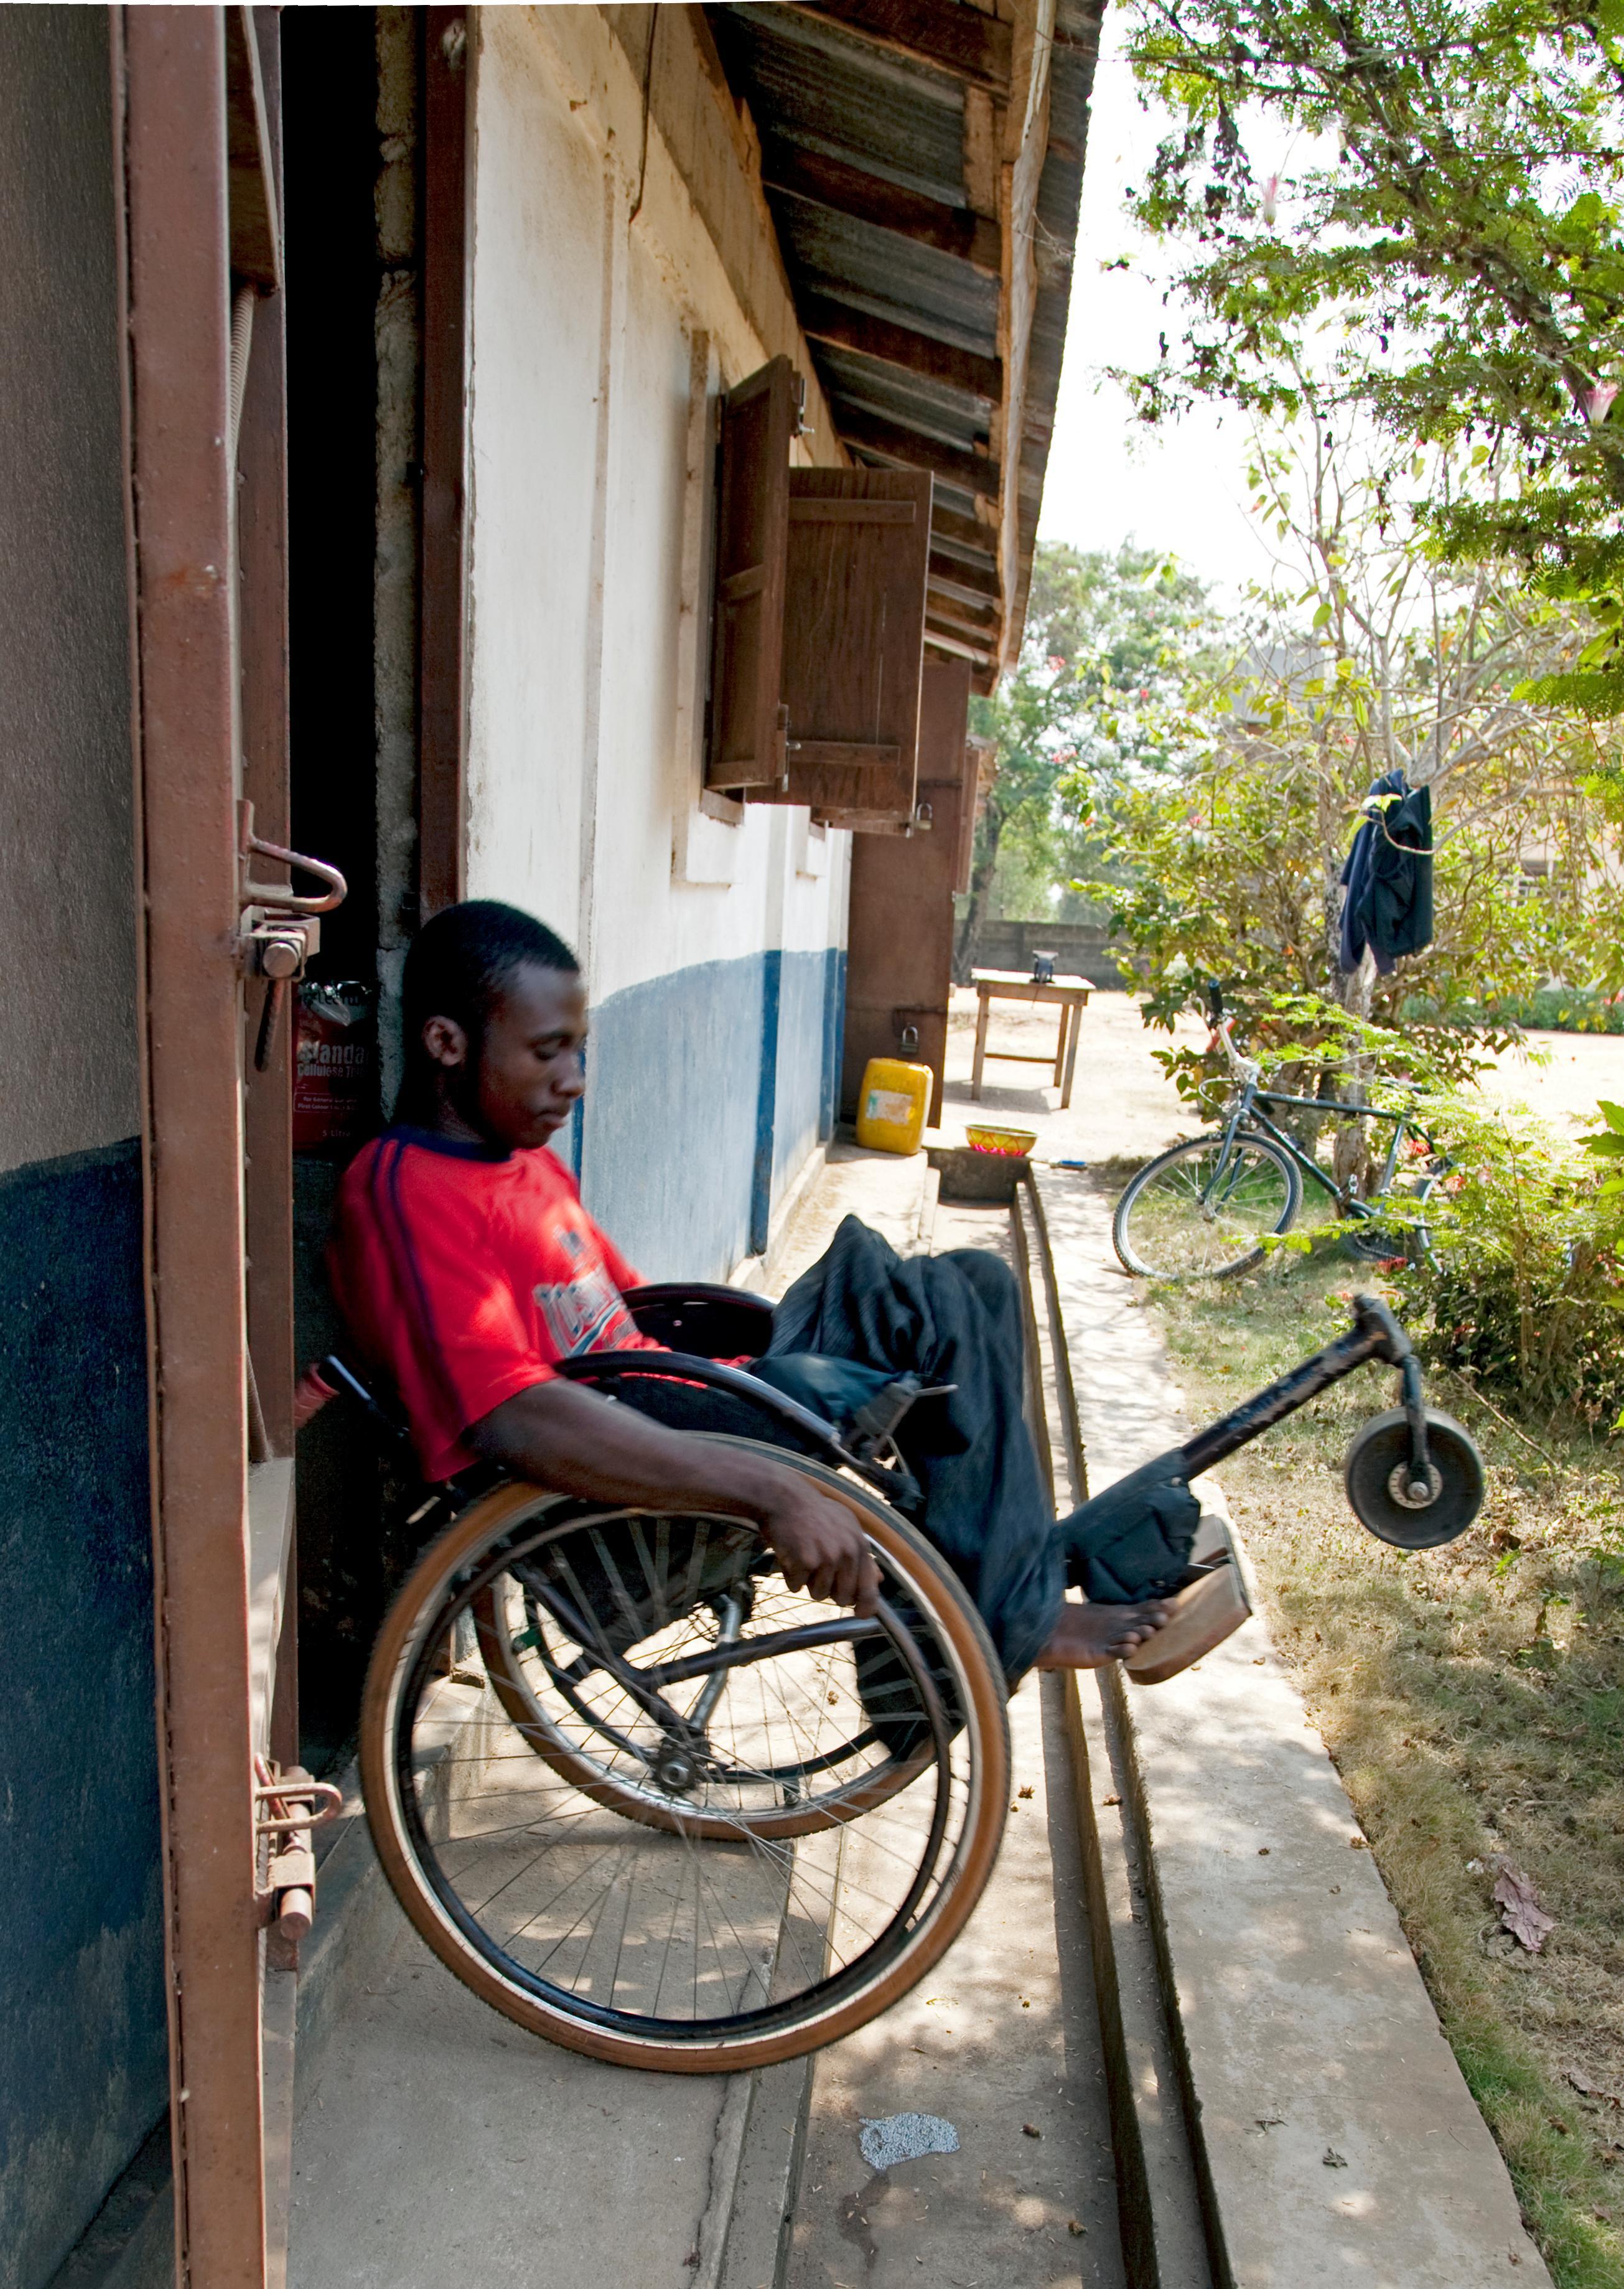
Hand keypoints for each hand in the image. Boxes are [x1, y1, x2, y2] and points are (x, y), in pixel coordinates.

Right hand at [758, 1482, 881, 1615]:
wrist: (784, 1498)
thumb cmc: (814, 1513)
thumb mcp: (845, 1527)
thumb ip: (862, 1555)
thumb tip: (879, 1579)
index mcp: (859, 1545)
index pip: (869, 1586)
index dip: (866, 1606)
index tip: (861, 1615)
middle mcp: (847, 1552)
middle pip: (843, 1597)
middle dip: (829, 1591)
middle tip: (817, 1572)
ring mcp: (827, 1557)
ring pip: (819, 1594)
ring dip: (808, 1583)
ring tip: (802, 1559)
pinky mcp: (806, 1561)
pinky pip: (797, 1587)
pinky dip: (790, 1577)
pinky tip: (789, 1556)